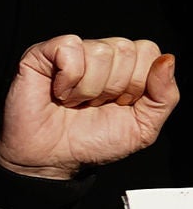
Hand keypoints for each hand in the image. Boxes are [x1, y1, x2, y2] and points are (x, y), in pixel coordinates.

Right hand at [0, 33, 177, 180]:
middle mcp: (100, 55)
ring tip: (76, 102)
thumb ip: (165, 96)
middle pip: (126, 49)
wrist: (51, 160)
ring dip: (89, 88)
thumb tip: (166, 61)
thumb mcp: (143, 127)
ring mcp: (71, 52)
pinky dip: (68, 78)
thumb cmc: (91, 143)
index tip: (119, 104)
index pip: (148, 51)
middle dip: (113, 88)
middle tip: (94, 105)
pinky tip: (60, 92)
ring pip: (100, 50)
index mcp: (126, 67)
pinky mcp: (42, 54)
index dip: (138, 82)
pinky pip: (70, 48)